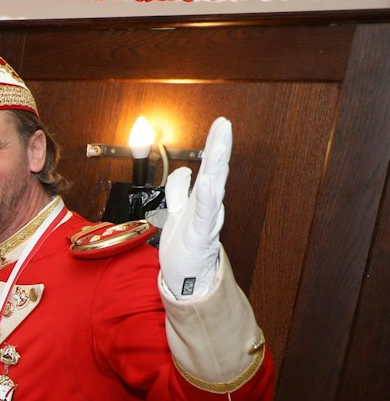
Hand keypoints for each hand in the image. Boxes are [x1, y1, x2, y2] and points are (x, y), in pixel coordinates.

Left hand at [158, 116, 230, 299]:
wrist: (186, 278)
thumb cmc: (184, 247)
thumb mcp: (176, 213)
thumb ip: (178, 192)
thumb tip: (182, 171)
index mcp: (201, 199)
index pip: (209, 167)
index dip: (214, 145)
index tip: (221, 122)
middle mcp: (208, 207)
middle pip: (216, 172)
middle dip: (220, 148)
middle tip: (225, 125)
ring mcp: (206, 221)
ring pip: (213, 190)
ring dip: (216, 168)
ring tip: (219, 147)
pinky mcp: (200, 237)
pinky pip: (204, 215)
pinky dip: (207, 198)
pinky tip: (208, 182)